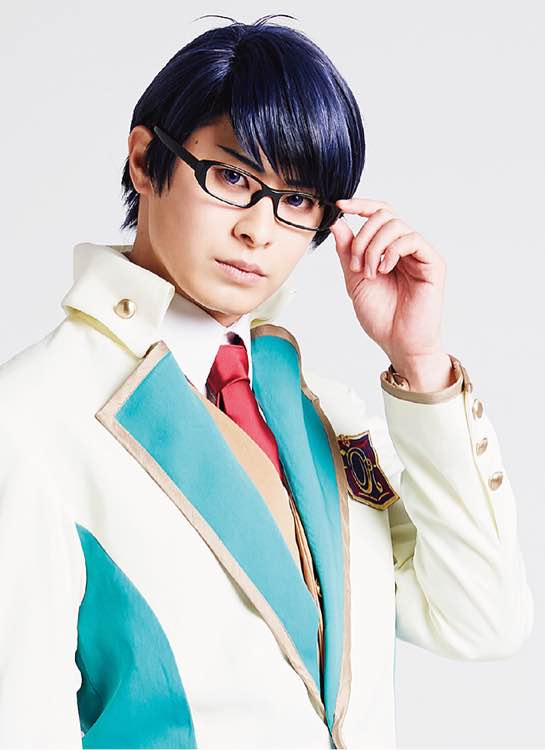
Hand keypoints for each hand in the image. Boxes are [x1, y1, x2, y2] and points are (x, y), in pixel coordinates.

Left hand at [329, 197, 451, 386]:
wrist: (398, 343)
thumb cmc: (381, 317)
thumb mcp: (354, 280)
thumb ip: (348, 252)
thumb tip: (338, 223)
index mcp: (388, 249)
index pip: (378, 215)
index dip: (360, 205)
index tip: (340, 206)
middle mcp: (405, 248)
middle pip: (384, 215)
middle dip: (362, 236)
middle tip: (355, 264)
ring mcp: (420, 254)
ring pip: (395, 225)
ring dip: (373, 247)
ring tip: (369, 273)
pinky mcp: (432, 263)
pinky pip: (412, 239)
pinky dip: (391, 251)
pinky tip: (384, 270)